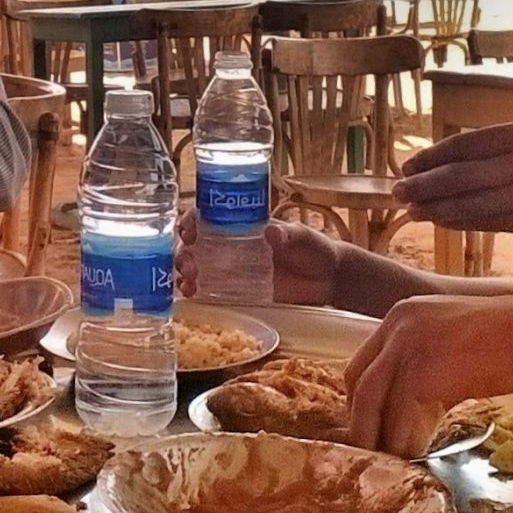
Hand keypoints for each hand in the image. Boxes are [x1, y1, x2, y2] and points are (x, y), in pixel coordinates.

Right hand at [177, 218, 403, 313]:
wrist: (329, 280)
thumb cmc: (316, 249)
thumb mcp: (304, 237)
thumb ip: (288, 234)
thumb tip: (270, 232)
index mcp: (241, 225)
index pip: (206, 218)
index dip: (190, 222)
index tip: (189, 231)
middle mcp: (230, 245)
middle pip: (193, 245)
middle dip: (184, 253)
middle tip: (191, 266)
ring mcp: (230, 270)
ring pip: (195, 266)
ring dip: (184, 272)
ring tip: (189, 283)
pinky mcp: (236, 291)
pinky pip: (208, 290)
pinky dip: (194, 291)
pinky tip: (191, 295)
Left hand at [344, 294, 512, 457]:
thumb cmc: (507, 339)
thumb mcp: (450, 340)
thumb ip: (423, 365)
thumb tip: (410, 407)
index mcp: (399, 317)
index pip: (362, 365)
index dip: (360, 401)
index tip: (369, 426)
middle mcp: (396, 327)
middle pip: (359, 384)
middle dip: (362, 422)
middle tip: (373, 450)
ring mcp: (407, 348)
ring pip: (374, 403)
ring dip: (381, 437)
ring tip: (393, 460)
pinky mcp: (424, 374)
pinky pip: (402, 417)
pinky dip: (408, 441)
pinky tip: (418, 455)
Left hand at [393, 121, 512, 243]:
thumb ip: (501, 152)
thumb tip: (450, 165)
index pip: (464, 145)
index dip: (431, 157)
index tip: (406, 166)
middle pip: (461, 172)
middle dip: (424, 183)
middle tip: (396, 190)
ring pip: (472, 200)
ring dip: (437, 207)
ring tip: (411, 210)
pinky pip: (491, 221)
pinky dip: (462, 221)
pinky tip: (443, 222)